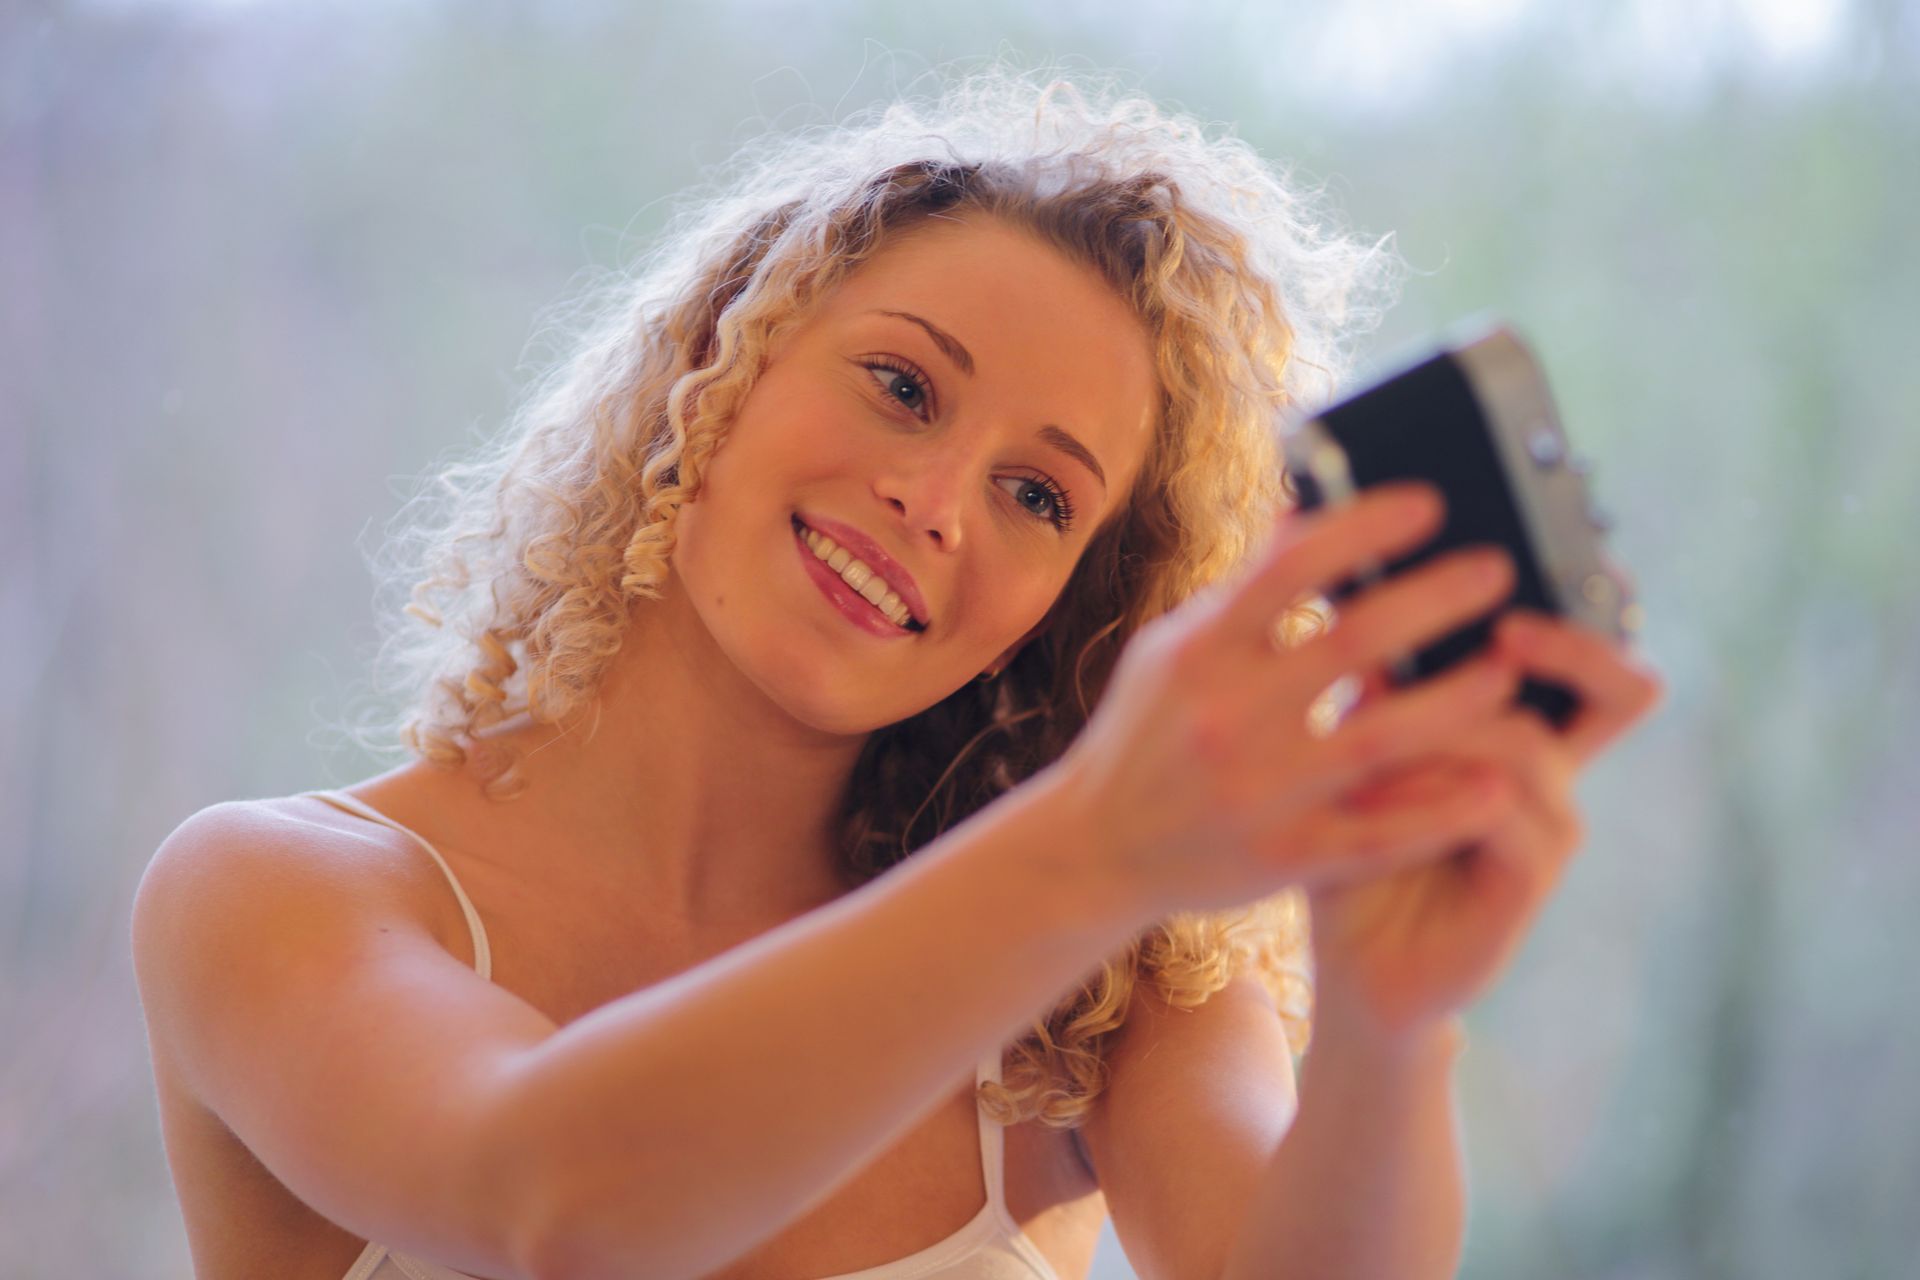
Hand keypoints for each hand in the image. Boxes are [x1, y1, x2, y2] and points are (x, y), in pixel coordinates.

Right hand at [1054, 483, 1529, 919]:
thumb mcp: (1170, 649)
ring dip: (1457, 700)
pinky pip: (1381, 833)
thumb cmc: (1144, 733)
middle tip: (1495, 571)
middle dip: (1436, 599)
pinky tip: (1494, 784)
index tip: (1428, 506)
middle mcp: (1227, 715)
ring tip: (1506, 670)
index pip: (1291, 567)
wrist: (1097, 849)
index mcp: (1199, 652)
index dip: (1365, 529)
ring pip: (1383, 738)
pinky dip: (1443, 810)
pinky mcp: (1285, 857)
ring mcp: (1259, 791)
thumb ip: (1238, 589)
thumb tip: (1302, 509)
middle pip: (1353, 642)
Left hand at [1304, 611, 1665, 1045]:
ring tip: (1360, 732)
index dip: (1589, 610)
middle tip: (1503, 629)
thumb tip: (1353, 585)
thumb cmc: (1349, 849)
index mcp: (1518, 734)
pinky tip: (1370, 788)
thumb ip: (1372, 685)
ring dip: (1440, 728)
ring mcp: (1548, 830)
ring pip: (1525, 741)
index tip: (1547, 556)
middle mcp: (1551, 777)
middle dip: (1566, 646)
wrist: (1354, 963)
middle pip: (1622, 689)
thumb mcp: (1351, 752)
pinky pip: (1497, 809)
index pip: (1593, 660)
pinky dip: (1430, 788)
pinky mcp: (1528, 881)